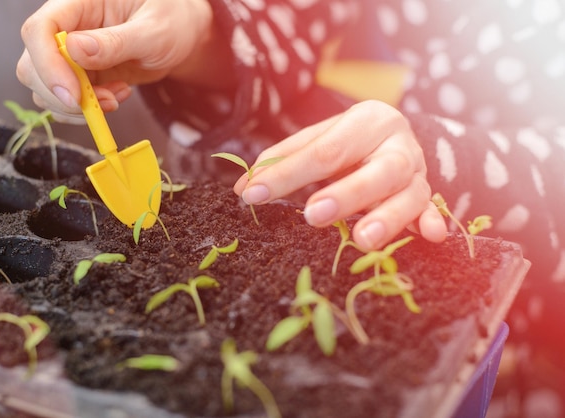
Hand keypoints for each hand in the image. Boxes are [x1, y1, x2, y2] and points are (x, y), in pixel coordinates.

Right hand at [16, 0, 229, 122]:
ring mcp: (70, 55)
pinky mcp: (80, 76)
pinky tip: (117, 96)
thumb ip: (115, 42)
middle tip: (104, 103)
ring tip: (118, 96)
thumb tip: (75, 50)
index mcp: (78, 4)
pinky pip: (66, 101)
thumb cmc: (171, 20)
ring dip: (78, 106)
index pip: (39, 30)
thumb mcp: (152, 31)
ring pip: (45, 89)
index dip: (48, 65)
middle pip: (32, 65)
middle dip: (63, 94)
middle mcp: (66, 28)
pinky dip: (88, 110)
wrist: (181, 35)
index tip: (74, 95)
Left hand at [233, 100, 446, 249]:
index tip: (252, 194)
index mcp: (367, 120)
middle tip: (313, 215)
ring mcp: (417, 171)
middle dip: (346, 194)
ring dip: (388, 217)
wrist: (395, 138)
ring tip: (362, 239)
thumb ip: (283, 160)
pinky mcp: (428, 195)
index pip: (323, 150)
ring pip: (410, 193)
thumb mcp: (318, 141)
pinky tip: (430, 236)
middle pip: (377, 170)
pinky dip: (433, 222)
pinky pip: (433, 211)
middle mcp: (397, 143)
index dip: (286, 174)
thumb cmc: (348, 143)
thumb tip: (243, 187)